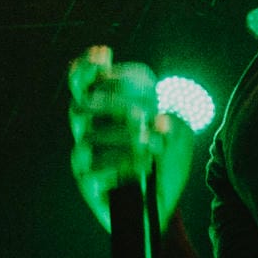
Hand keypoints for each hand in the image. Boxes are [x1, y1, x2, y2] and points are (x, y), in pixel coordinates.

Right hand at [67, 46, 196, 233]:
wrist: (162, 205)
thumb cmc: (165, 162)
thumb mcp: (176, 134)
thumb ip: (169, 119)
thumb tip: (158, 120)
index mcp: (103, 110)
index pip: (84, 82)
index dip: (88, 66)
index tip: (104, 53)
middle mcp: (87, 131)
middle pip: (81, 105)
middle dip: (112, 103)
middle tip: (142, 112)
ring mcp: (84, 158)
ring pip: (89, 139)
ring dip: (125, 138)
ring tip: (152, 143)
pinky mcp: (88, 185)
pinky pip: (92, 171)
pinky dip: (120, 165)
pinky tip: (143, 166)